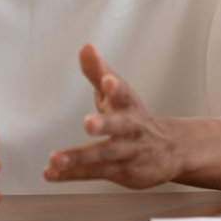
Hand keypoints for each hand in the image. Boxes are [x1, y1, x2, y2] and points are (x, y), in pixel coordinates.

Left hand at [44, 44, 181, 188]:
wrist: (169, 149)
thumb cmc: (134, 115)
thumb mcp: (118, 92)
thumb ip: (98, 71)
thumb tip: (85, 46)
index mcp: (128, 104)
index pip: (123, 93)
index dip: (116, 87)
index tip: (108, 81)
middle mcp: (130, 128)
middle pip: (119, 126)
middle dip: (105, 124)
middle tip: (89, 124)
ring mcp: (126, 152)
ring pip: (104, 154)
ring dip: (79, 157)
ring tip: (55, 159)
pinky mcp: (120, 171)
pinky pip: (93, 173)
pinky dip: (72, 174)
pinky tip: (51, 173)